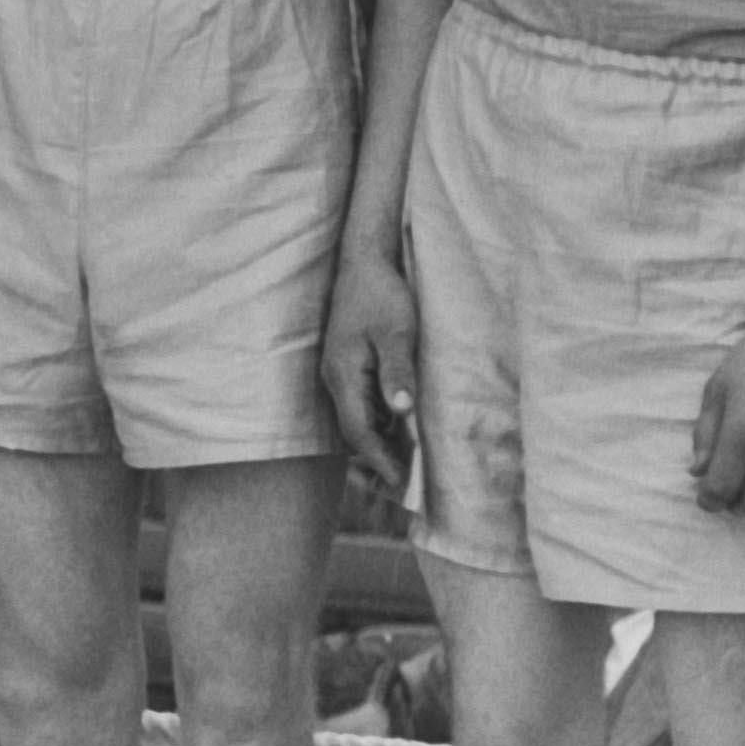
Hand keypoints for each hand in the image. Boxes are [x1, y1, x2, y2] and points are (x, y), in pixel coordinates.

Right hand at [319, 238, 419, 493]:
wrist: (364, 261)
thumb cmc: (381, 294)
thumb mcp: (396, 333)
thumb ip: (397, 372)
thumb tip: (402, 412)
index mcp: (343, 374)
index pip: (359, 430)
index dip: (379, 459)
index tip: (402, 483)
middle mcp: (335, 378)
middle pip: (355, 430)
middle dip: (379, 458)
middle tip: (409, 484)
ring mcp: (339, 372)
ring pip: (358, 418)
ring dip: (381, 441)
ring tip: (409, 463)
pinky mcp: (349, 364)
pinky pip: (362, 403)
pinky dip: (381, 422)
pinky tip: (402, 427)